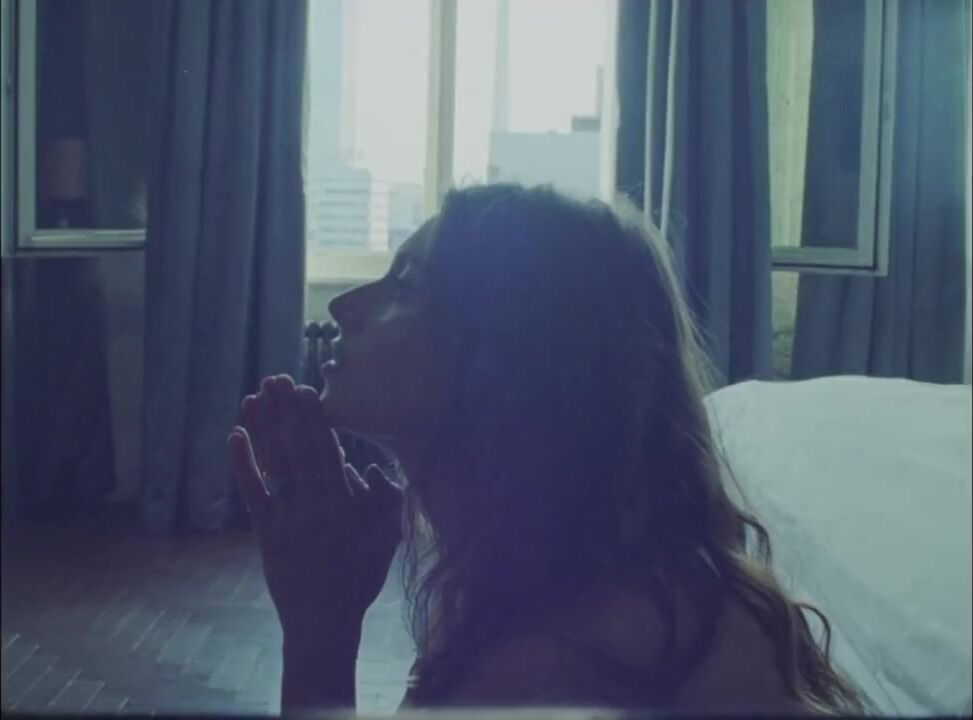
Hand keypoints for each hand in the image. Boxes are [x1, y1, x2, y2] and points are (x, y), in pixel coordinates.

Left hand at [227, 375, 402, 647]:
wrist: (323, 623)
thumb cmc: (359, 579)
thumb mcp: (387, 539)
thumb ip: (386, 500)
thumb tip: (368, 466)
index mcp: (342, 506)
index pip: (327, 452)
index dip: (315, 420)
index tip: (308, 391)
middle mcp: (312, 507)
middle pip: (297, 449)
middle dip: (288, 412)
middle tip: (279, 379)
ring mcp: (285, 519)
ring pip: (273, 464)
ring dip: (264, 427)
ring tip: (257, 395)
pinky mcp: (265, 532)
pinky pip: (251, 491)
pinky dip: (243, 463)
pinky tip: (236, 435)